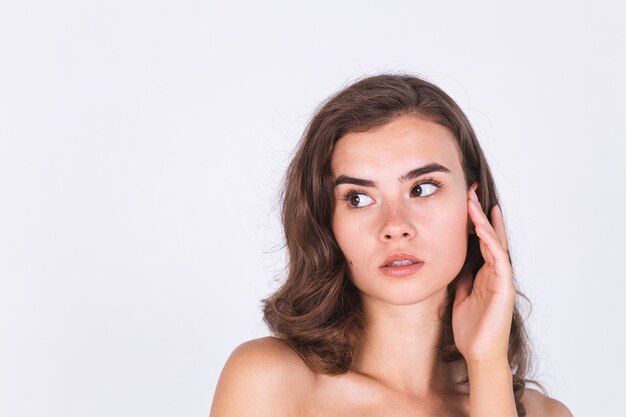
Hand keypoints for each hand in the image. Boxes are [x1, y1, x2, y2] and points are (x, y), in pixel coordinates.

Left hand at [452, 186, 515, 364]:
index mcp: (485, 274)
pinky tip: (481, 229)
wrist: (479, 353)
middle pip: (490, 236)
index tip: (465, 202)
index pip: (482, 241)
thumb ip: (461, 277)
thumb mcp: (460, 295)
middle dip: (481, 214)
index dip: (474, 222)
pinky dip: (491, 243)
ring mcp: (501, 279)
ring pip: (495, 243)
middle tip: (471, 192)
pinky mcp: (504, 287)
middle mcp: (495, 273)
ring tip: (474, 203)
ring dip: (485, 222)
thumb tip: (453, 260)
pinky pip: (498, 260)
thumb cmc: (470, 328)